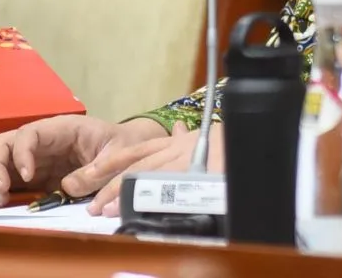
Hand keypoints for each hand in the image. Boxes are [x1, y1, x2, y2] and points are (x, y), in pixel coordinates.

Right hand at [0, 115, 166, 194]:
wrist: (130, 151)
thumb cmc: (124, 144)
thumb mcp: (117, 154)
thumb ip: (96, 170)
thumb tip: (66, 187)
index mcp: (62, 129)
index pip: (29, 133)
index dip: (21, 153)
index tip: (28, 176)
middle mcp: (44, 141)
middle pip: (5, 143)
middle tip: (0, 191)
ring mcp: (39, 158)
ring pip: (3, 161)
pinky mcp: (40, 176)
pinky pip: (15, 181)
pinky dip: (6, 192)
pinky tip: (6, 206)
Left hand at [76, 122, 224, 217]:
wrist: (252, 141)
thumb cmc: (230, 141)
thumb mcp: (206, 134)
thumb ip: (186, 136)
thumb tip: (177, 127)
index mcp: (176, 142)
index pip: (137, 151)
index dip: (111, 161)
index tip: (89, 173)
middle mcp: (177, 149)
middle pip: (138, 166)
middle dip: (113, 185)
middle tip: (94, 205)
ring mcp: (188, 161)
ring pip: (150, 177)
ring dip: (128, 194)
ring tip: (108, 210)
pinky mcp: (201, 176)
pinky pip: (173, 190)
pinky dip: (155, 202)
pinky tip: (141, 212)